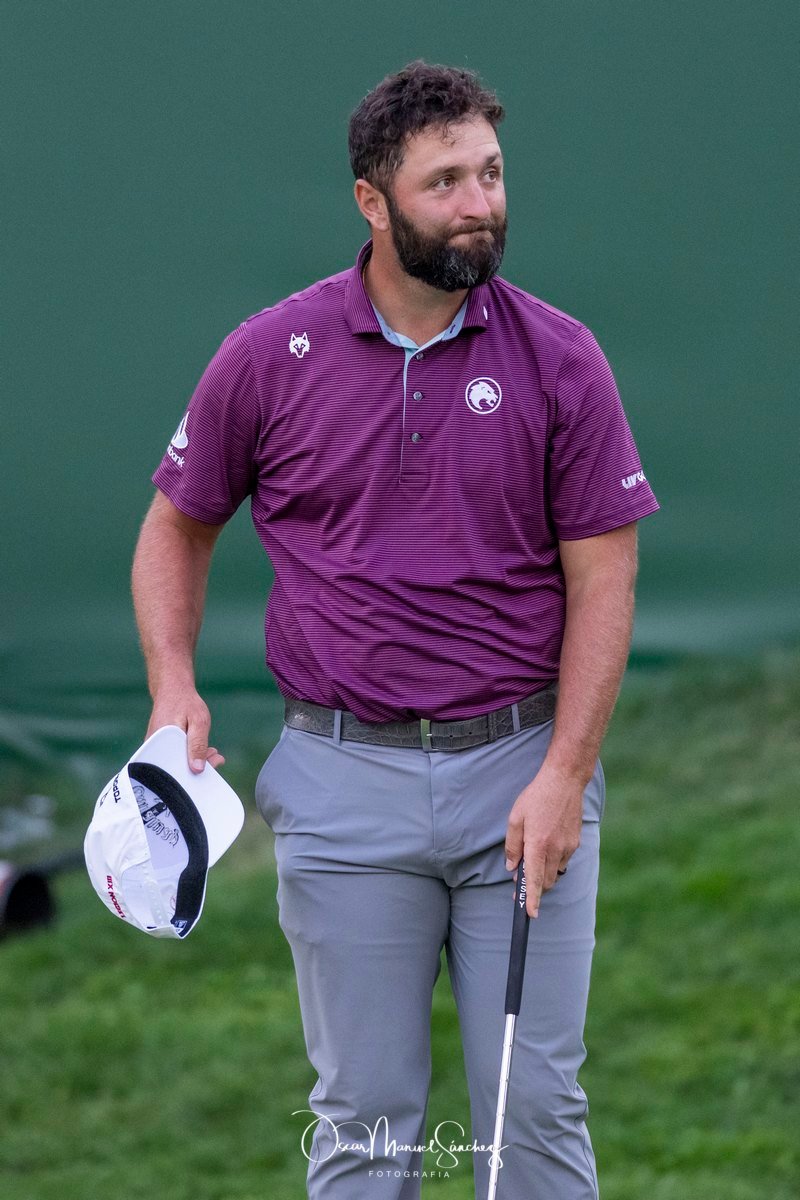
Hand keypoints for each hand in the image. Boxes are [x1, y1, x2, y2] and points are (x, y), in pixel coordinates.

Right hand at [147, 685, 224, 773]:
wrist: (172, 690)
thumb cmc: (185, 704)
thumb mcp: (198, 721)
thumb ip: (198, 744)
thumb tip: (197, 769)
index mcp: (161, 746)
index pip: (177, 770)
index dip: (197, 773)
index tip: (215, 764)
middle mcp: (154, 751)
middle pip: (178, 769)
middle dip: (200, 767)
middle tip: (217, 757)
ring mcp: (156, 750)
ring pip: (178, 763)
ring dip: (196, 760)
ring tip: (213, 752)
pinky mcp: (160, 749)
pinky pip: (176, 757)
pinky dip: (190, 755)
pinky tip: (204, 751)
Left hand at [504, 761, 583, 917]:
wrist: (564, 781)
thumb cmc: (536, 797)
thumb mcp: (515, 818)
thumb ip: (513, 846)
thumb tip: (512, 868)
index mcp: (538, 844)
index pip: (535, 880)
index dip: (532, 900)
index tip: (530, 914)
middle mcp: (555, 849)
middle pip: (546, 882)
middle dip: (535, 886)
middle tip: (520, 875)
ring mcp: (568, 847)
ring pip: (555, 872)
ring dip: (544, 873)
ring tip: (533, 855)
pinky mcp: (576, 842)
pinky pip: (563, 860)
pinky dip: (553, 860)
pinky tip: (547, 843)